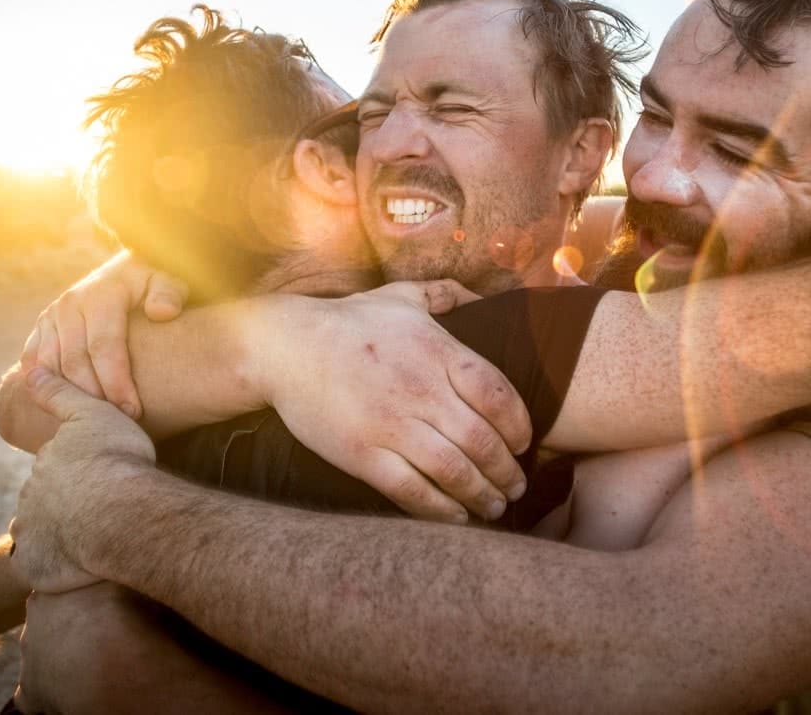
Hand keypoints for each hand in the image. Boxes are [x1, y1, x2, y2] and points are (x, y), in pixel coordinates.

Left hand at [9, 368, 156, 593]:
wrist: (121, 511)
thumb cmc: (115, 460)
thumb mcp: (91, 414)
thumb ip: (60, 393)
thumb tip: (26, 368)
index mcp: (43, 468)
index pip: (52, 472)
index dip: (76, 477)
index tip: (100, 481)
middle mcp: (28, 502)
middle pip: (45, 506)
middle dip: (65, 508)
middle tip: (101, 512)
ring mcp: (30, 537)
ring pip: (42, 538)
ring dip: (60, 538)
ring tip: (94, 541)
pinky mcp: (35, 569)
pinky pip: (40, 571)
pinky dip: (53, 570)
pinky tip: (80, 566)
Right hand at [19, 251, 188, 417]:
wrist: (128, 268)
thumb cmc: (154, 283)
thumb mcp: (169, 280)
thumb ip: (169, 294)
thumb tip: (162, 312)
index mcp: (100, 295)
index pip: (104, 347)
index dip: (117, 383)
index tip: (134, 411)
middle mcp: (70, 305)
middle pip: (74, 363)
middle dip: (95, 398)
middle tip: (118, 424)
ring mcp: (51, 317)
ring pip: (50, 368)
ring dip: (70, 397)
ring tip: (96, 421)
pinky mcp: (41, 328)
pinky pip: (34, 364)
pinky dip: (46, 388)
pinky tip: (69, 408)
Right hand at [260, 281, 531, 523]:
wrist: (285, 346)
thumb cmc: (349, 321)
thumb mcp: (401, 295)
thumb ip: (447, 294)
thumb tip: (483, 296)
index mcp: (437, 351)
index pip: (499, 395)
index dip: (520, 425)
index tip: (525, 443)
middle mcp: (421, 390)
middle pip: (483, 440)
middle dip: (508, 471)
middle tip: (516, 486)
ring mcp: (391, 424)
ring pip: (454, 471)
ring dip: (483, 495)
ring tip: (494, 507)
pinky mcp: (362, 454)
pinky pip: (412, 490)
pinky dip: (441, 510)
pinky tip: (456, 517)